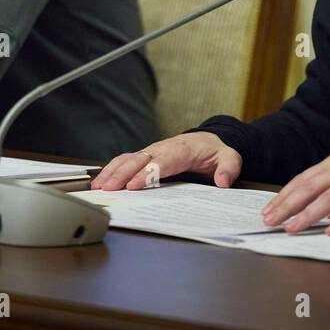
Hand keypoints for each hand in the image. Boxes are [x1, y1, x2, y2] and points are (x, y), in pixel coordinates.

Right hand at [90, 132, 242, 190]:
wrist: (209, 141)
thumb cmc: (216, 151)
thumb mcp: (230, 158)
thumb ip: (229, 169)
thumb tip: (222, 181)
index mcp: (182, 149)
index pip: (162, 162)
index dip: (147, 173)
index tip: (134, 185)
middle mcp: (163, 148)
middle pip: (139, 160)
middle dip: (122, 174)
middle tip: (108, 188)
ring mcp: (152, 152)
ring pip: (128, 158)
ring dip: (112, 171)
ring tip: (98, 186)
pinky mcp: (145, 157)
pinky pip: (125, 160)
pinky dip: (111, 169)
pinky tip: (101, 181)